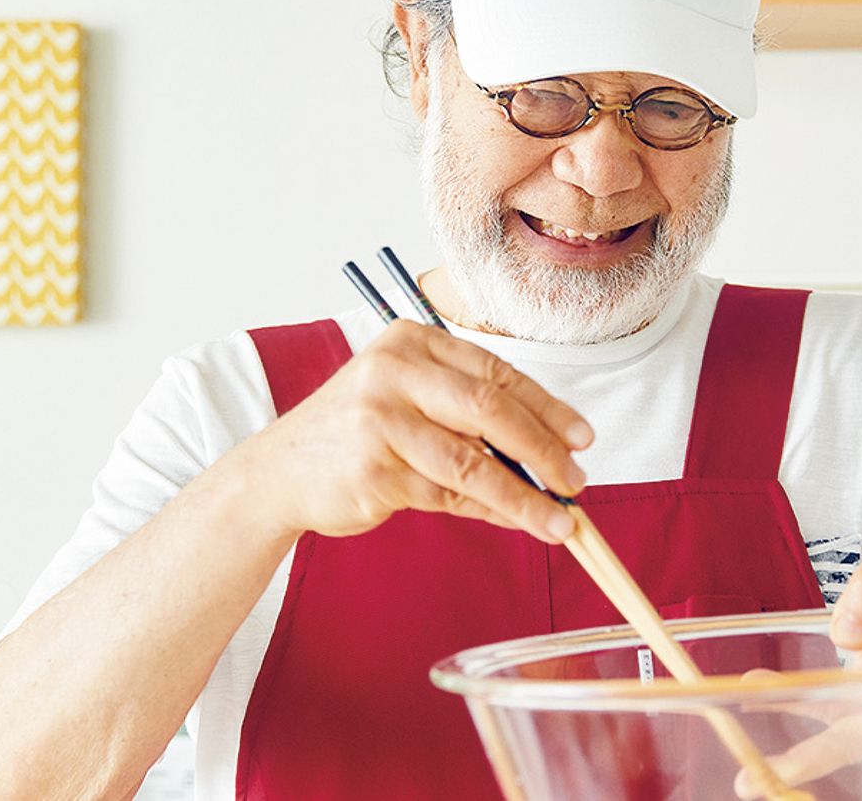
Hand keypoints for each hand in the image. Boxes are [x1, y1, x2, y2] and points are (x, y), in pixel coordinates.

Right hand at [230, 320, 592, 542]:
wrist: (278, 474)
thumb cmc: (356, 434)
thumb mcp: (409, 402)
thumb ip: (470, 416)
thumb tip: (551, 455)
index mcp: (411, 341)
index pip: (496, 371)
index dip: (547, 407)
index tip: (582, 437)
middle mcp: (393, 372)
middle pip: (490, 408)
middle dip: (543, 448)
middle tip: (576, 480)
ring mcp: (379, 420)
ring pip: (474, 462)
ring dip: (525, 495)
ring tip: (560, 520)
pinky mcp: (374, 470)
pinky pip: (449, 496)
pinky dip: (490, 511)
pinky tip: (516, 520)